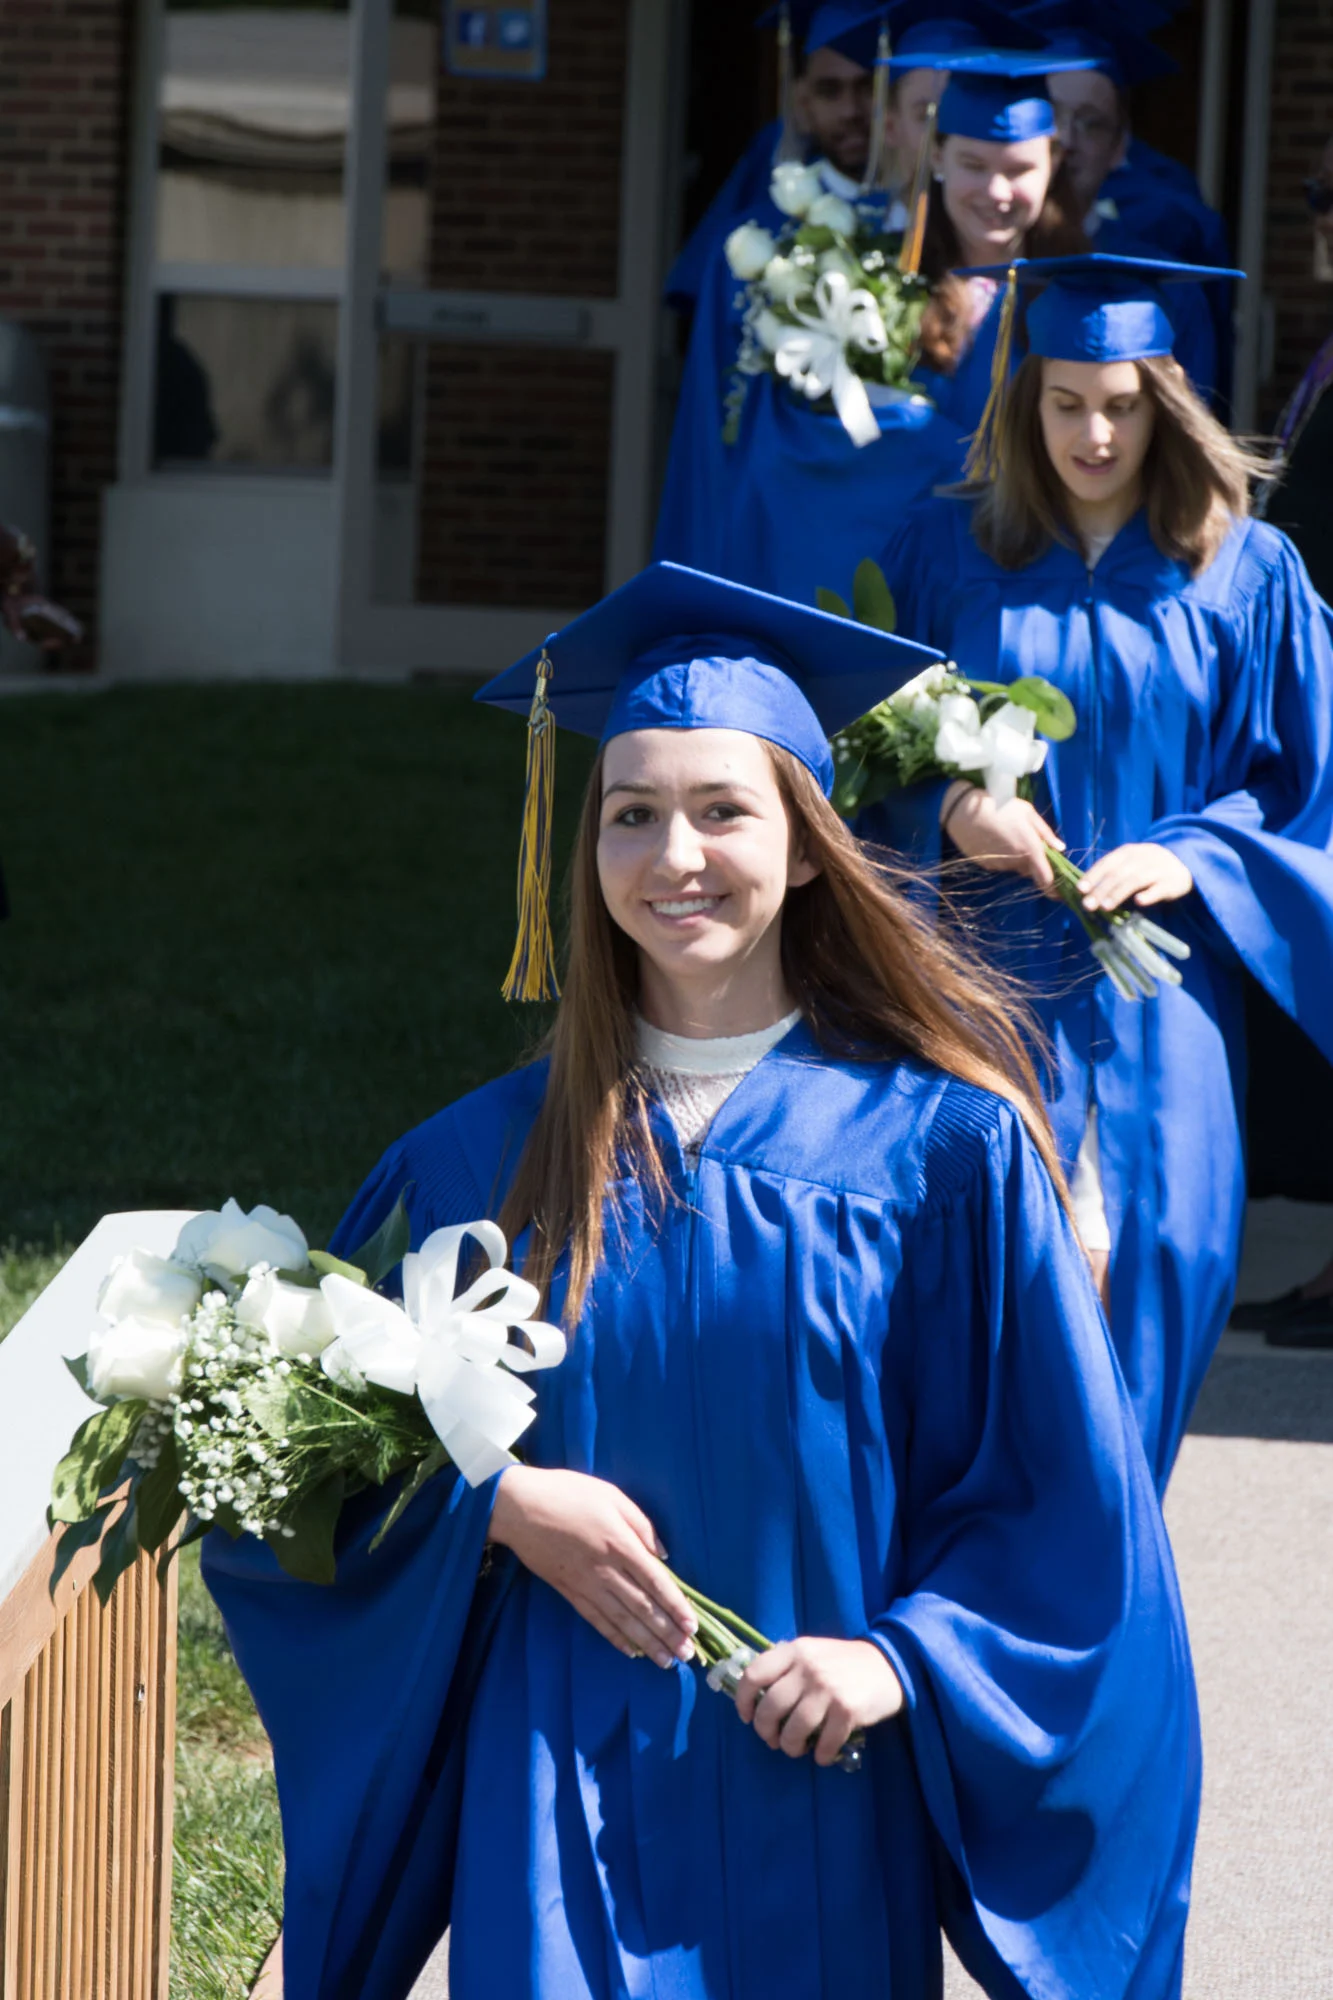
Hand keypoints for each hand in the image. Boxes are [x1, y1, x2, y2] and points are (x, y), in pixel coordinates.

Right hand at [488, 1465, 697, 1668]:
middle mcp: (606, 1569)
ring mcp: (586, 1584)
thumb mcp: (611, 1495)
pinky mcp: (568, 1592)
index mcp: (620, 1543)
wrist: (520, 1507)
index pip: (656, 1581)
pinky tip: (631, 1652)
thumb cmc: (568, 1493)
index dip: (676, 1606)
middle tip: (687, 1655)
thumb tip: (663, 1554)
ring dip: (647, 1643)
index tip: (692, 1626)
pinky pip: (596, 1620)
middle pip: (643, 1607)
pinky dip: (615, 1638)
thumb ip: (641, 1524)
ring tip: (667, 1662)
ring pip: (622, 1620)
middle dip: (668, 1633)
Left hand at [733, 1636, 902, 1767]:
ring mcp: (828, 1689)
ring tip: (795, 1748)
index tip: (747, 1716)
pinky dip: (820, 1755)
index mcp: (795, 1650)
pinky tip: (821, 1754)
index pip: (754, 1674)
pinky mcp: (847, 1710)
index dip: (743, 1700)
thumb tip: (757, 1696)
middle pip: (771, 1707)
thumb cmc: (843, 1663)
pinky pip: (824, 1743)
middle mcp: (808, 1668)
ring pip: (794, 1729)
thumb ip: (787, 1667)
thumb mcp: (812, 1652)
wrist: (889, 1665)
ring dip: (790, 1746)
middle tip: (772, 1739)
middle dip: (765, 1730)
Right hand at [939, 782, 1063, 892]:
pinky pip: (1000, 865)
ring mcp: (1000, 865)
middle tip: (1026, 842)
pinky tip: (995, 839)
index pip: (1046, 879)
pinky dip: (1002, 857)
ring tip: (1007, 835)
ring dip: (1016, 858)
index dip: (1054, 888)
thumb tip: (1061, 848)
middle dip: (1032, 862)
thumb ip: (1045, 832)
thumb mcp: (1027, 812)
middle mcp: (1016, 861)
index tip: (1058, 891)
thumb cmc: (1000, 806)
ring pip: (1014, 867)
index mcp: (1031, 849)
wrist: (964, 811)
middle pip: (1030, 870)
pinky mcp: (986, 865)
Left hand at [1078, 842, 1193, 912]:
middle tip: (1087, 905)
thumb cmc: (1146, 867)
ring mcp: (1157, 869)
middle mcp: (1141, 857)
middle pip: (1118, 873)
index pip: (1107, 863)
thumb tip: (1084, 892)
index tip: (1080, 889)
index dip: (1093, 875)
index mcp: (1127, 852)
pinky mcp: (1172, 882)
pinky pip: (1159, 888)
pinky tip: (1139, 902)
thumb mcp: (1128, 864)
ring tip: (1105, 907)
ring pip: (1135, 880)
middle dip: (1101, 889)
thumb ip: (1110, 874)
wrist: (1182, 862)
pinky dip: (1149, 895)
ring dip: (1118, 893)